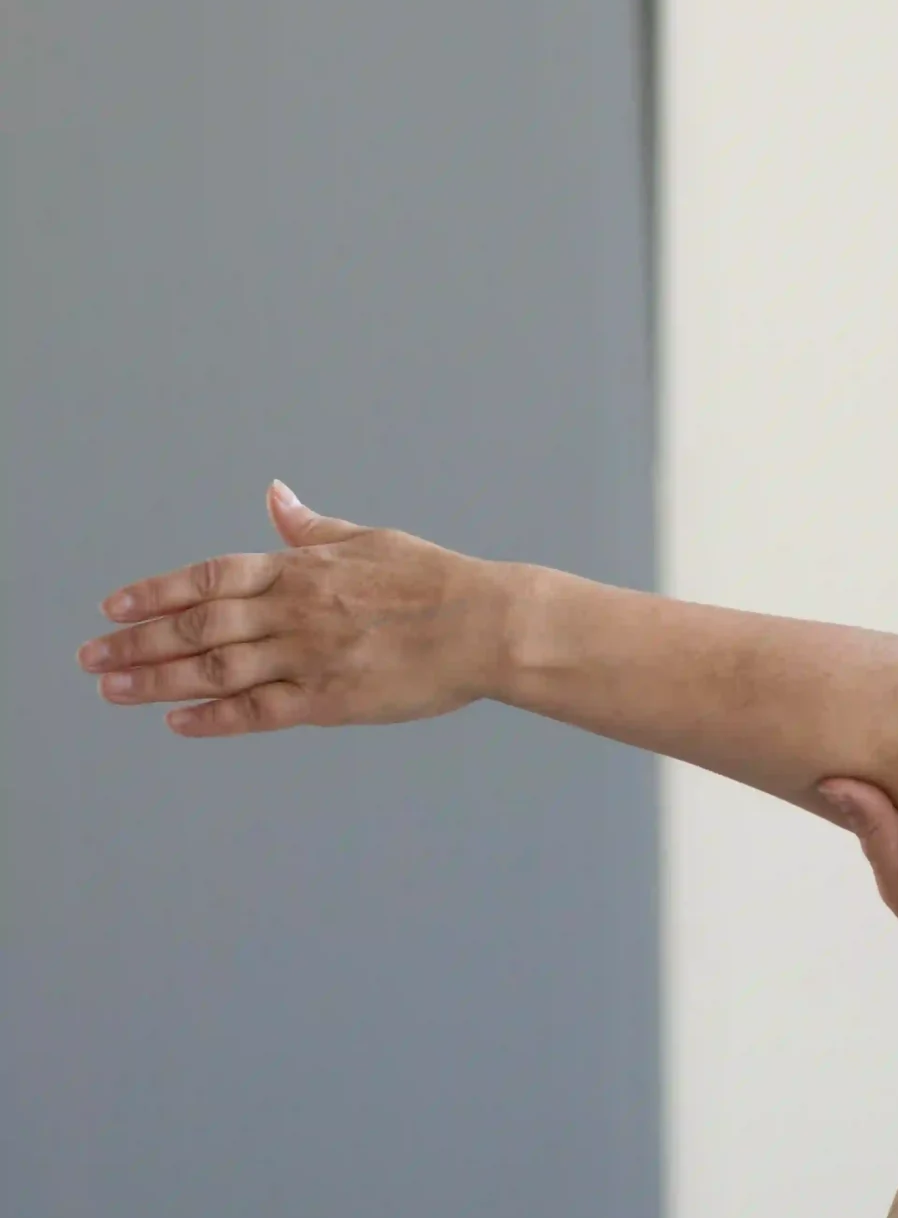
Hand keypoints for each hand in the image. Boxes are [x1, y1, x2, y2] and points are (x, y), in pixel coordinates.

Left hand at [75, 481, 512, 735]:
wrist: (488, 625)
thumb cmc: (437, 581)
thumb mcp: (370, 540)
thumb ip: (313, 528)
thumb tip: (276, 496)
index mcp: (301, 569)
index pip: (209, 578)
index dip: (156, 593)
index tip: (113, 608)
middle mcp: (294, 610)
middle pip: (197, 626)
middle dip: (136, 641)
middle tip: (90, 656)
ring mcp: (309, 655)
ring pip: (215, 669)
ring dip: (157, 680)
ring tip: (112, 689)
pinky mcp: (331, 699)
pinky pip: (259, 710)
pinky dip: (214, 717)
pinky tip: (178, 721)